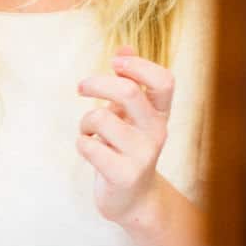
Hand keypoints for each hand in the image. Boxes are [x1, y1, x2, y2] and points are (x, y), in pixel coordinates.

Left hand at [77, 46, 173, 226]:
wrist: (133, 200)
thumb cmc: (127, 148)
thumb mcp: (131, 114)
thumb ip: (129, 82)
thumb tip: (124, 45)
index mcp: (160, 114)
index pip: (164, 81)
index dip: (138, 65)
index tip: (115, 62)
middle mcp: (156, 132)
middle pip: (128, 91)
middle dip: (97, 83)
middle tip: (81, 87)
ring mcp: (142, 155)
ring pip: (100, 118)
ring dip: (85, 121)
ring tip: (89, 132)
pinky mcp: (123, 175)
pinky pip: (89, 145)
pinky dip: (81, 143)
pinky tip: (90, 150)